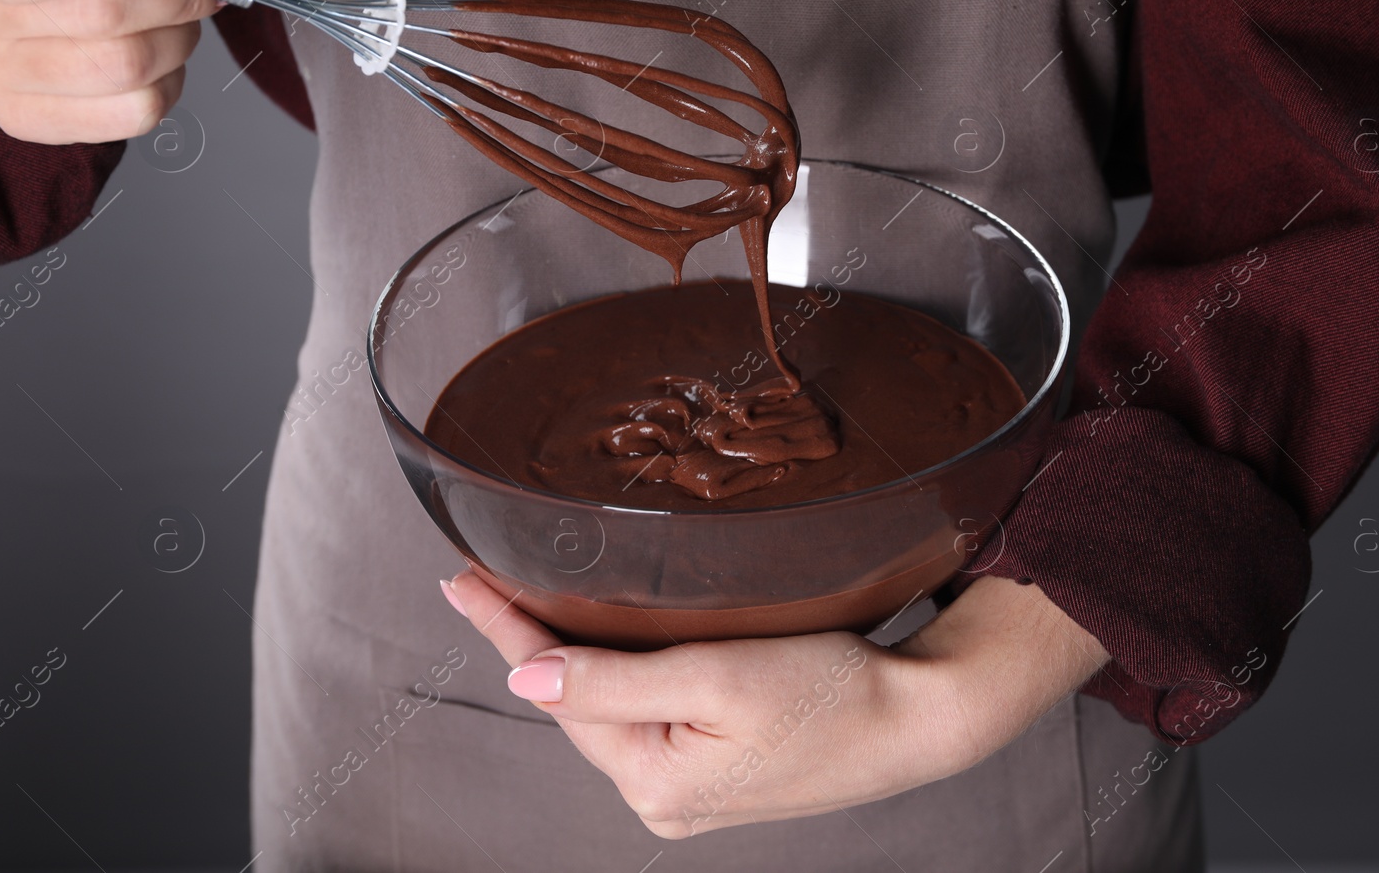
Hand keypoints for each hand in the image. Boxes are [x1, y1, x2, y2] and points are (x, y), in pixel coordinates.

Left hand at [444, 568, 1106, 838]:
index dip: (506, 628)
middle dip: (534, 641)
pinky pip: (647, 716)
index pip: (556, 690)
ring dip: (577, 656)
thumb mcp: (718, 676)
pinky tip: (611, 641)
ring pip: (611, 709)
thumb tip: (522, 681)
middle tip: (488, 578)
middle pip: (578, 704)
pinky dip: (624, 674)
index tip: (460, 581)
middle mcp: (661, 799)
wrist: (919, 719)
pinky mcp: (714, 773)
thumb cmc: (835, 694)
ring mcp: (688, 791)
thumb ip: (613, 681)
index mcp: (654, 780)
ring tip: (534, 602)